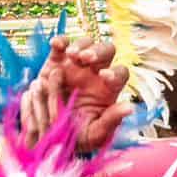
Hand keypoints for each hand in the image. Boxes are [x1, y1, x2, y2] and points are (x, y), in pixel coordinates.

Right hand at [19, 35, 131, 153]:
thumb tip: (129, 107)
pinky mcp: (56, 62)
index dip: (115, 73)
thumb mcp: (95, 134)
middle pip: (106, 51)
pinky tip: (57, 45)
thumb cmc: (76, 134)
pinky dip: (60, 42)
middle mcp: (94, 73)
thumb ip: (110, 121)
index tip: (105, 77)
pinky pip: (60, 46)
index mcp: (108, 89)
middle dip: (98, 51)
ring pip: (85, 44)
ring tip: (72, 55)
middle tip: (86, 58)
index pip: (120, 74)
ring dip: (80, 45)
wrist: (47, 133)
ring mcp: (75, 65)